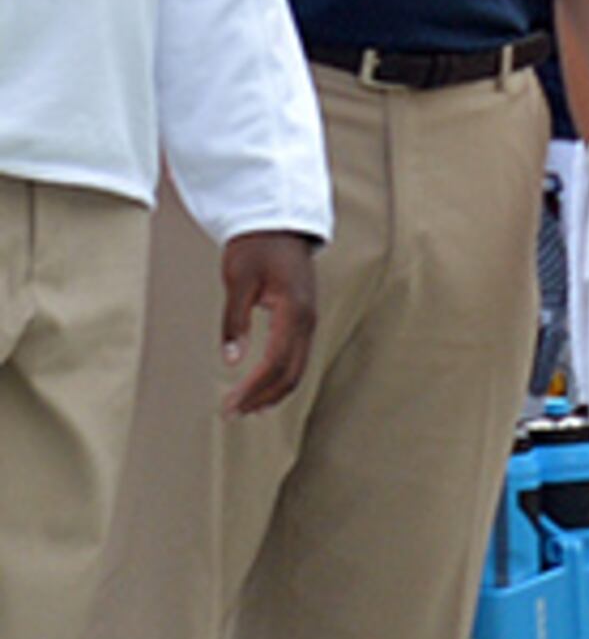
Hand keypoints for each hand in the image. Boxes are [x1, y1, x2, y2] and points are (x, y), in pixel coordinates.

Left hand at [217, 231, 318, 415]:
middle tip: (230, 413)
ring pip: (297, 369)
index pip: (276, 362)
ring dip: (272, 393)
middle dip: (261, 397)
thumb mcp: (238, 280)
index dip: (253, 387)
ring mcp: (310, 321)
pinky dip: (281, 379)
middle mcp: (308, 320)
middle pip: (291, 373)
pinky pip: (297, 358)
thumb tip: (232, 360)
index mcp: (294, 311)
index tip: (229, 405)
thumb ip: (235, 321)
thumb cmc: (256, 249)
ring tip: (245, 409)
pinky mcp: (304, 321)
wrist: (279, 226)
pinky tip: (263, 390)